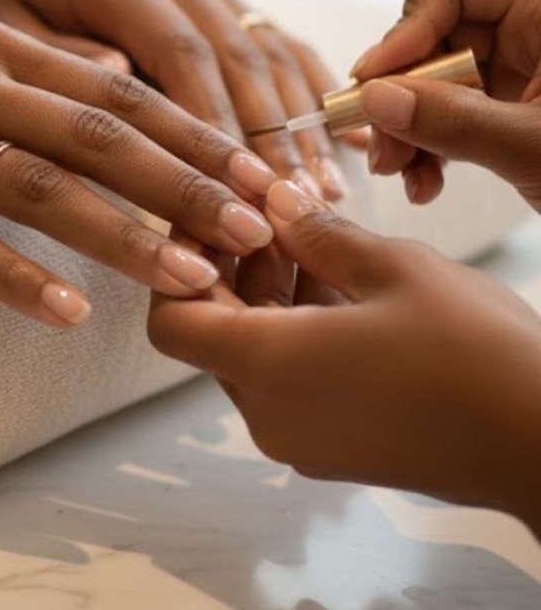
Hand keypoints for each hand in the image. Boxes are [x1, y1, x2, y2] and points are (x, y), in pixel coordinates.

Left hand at [0, 0, 348, 201]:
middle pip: (238, 60)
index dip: (220, 131)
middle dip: (271, 141)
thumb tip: (125, 90)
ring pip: (267, 54)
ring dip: (298, 125)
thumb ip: (58, 60)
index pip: (183, 60)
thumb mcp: (1, 27)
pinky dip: (308, 93)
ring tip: (320, 196)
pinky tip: (340, 142)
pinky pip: (275, 42)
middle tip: (294, 212)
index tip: (245, 198)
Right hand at [0, 21, 282, 325]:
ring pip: (42, 185)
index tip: (258, 176)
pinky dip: (17, 275)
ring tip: (191, 279)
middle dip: (185, 183)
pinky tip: (68, 312)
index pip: (118, 88)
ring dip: (124, 235)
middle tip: (255, 230)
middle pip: (99, 134)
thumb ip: (36, 65)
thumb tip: (122, 77)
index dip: (195, 133)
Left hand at [148, 180, 540, 531]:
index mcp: (268, 365)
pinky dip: (294, 326)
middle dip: (229, 263)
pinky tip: (333, 276)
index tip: (210, 217)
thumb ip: (317, 233)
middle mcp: (269, 411)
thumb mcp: (392, 268)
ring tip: (305, 231)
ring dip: (266, 290)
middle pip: (211, 329)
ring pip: (252, 349)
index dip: (176, 263)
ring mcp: (301, 435)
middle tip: (263, 208)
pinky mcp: (334, 444)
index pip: (170, 320)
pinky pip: (288, 376)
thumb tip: (275, 201)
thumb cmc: (474, 353)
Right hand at [349, 0, 540, 208]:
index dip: (409, 21)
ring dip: (402, 127)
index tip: (380, 79)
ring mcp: (515, 73)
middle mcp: (528, 32)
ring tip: (401, 173)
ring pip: (426, 79)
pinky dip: (424, 146)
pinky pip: (442, 113)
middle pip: (428, 33)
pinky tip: (425, 182)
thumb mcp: (540, 150)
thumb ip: (455, 121)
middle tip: (379, 144)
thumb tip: (376, 97)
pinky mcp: (506, 113)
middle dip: (396, 92)